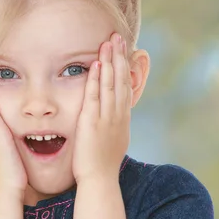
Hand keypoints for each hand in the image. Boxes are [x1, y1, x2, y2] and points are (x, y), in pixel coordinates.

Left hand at [72, 32, 131, 183]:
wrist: (100, 180)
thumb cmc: (102, 166)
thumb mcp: (112, 143)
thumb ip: (112, 128)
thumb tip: (112, 122)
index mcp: (122, 119)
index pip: (125, 88)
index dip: (125, 68)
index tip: (125, 52)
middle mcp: (118, 115)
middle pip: (121, 81)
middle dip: (120, 58)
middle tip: (119, 37)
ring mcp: (106, 117)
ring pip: (111, 84)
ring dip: (111, 61)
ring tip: (110, 42)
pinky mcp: (93, 121)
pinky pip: (95, 95)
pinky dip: (97, 79)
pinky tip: (98, 63)